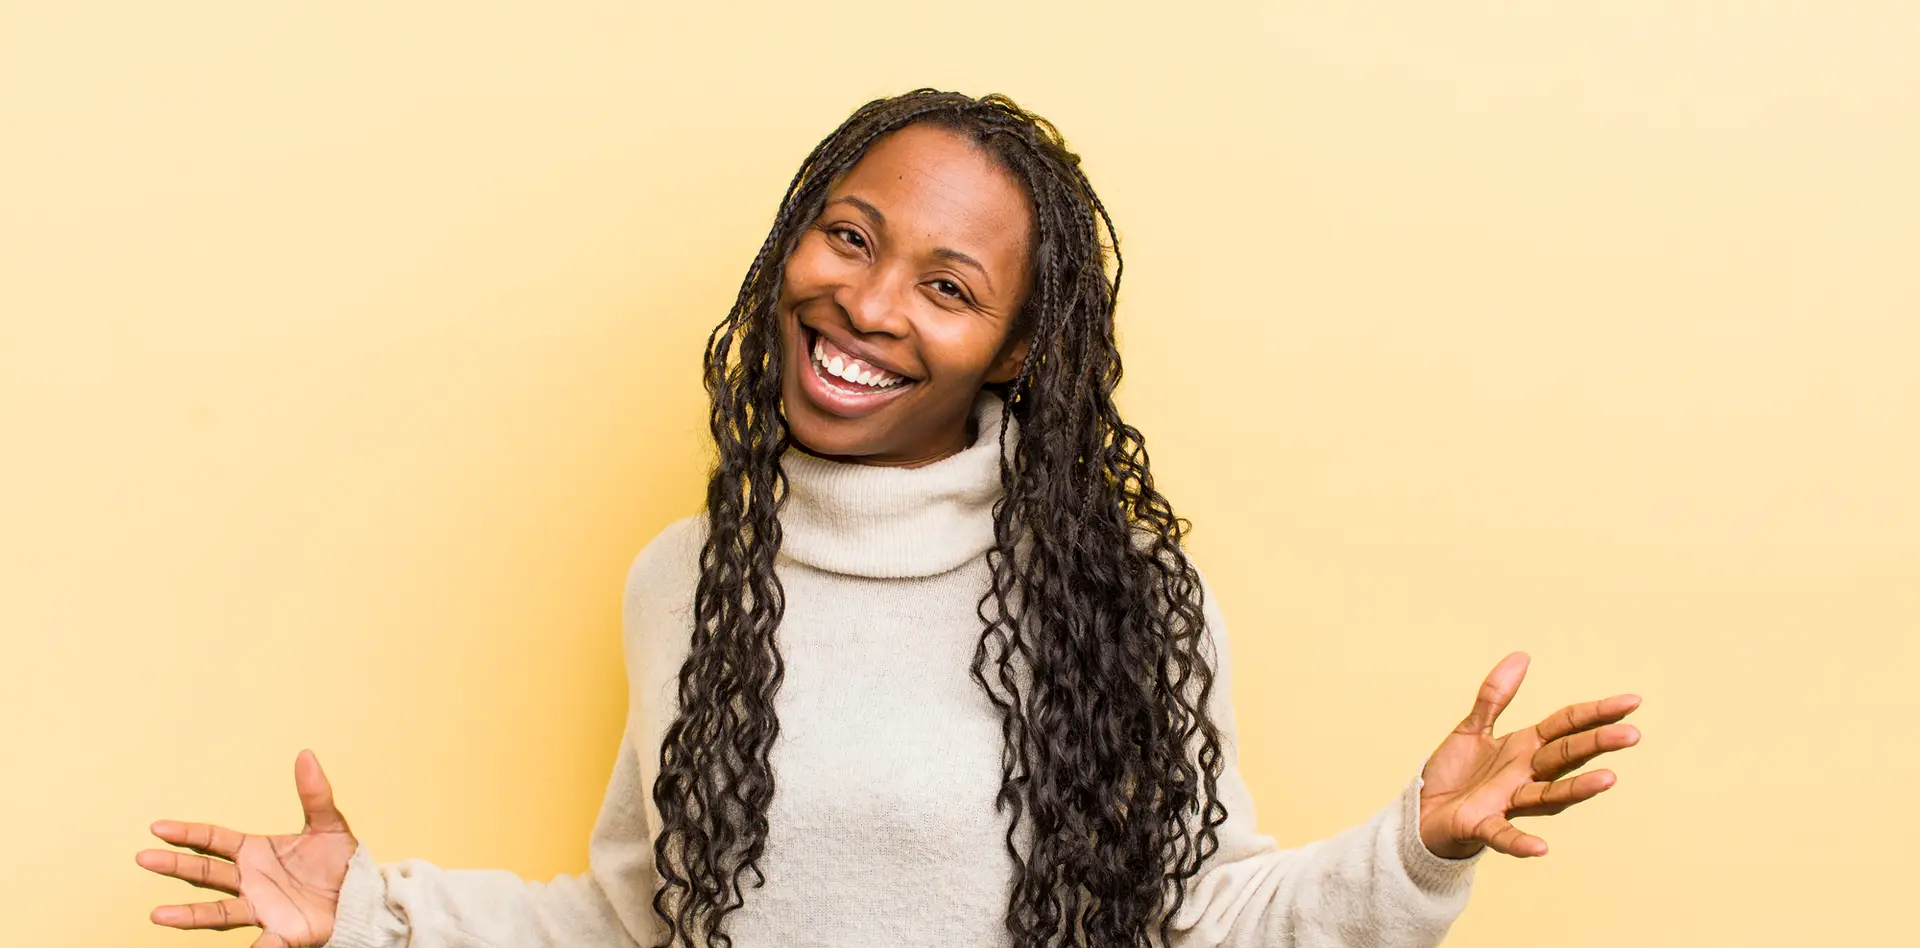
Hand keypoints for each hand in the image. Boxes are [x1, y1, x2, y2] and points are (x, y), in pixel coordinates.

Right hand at [136, 750, 358, 946]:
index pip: (213, 841)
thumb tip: (306, 754)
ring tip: (158, 915)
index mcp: (255, 852)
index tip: (157, 828)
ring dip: (189, 915)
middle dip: (175, 866)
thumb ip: (315, 793)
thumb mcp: (329, 824)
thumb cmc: (338, 861)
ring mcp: (261, 908)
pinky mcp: (281, 934)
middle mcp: (250, 881)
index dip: (187, 834)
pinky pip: (263, 944)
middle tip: (144, 858)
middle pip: (205, 873)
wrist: (361, 895)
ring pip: (217, 913)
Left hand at [1416, 652, 1641, 858]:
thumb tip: (1523, 655)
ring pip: (1548, 796)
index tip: (1633, 702)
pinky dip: (1521, 842)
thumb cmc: (1455, 774)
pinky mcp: (1482, 826)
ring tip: (1608, 779)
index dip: (1597, 712)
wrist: (1423, 812)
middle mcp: (1524, 775)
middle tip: (1632, 734)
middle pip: (1566, 756)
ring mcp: (1507, 802)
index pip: (1567, 726)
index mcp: (1524, 747)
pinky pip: (1504, 834)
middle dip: (1597, 744)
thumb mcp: (1473, 728)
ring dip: (1576, 789)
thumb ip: (1495, 696)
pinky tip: (1541, 848)